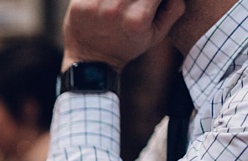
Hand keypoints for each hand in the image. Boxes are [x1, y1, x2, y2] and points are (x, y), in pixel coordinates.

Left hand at [61, 0, 185, 70]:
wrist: (91, 61)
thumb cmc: (127, 46)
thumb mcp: (156, 34)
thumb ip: (174, 9)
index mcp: (138, 17)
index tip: (151, 1)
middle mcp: (116, 9)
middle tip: (137, 2)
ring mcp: (95, 5)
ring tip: (123, 2)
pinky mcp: (79, 3)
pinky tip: (108, 1)